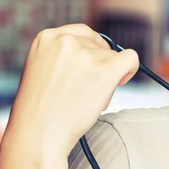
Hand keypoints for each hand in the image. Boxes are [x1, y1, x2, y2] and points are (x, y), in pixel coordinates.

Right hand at [4, 23, 139, 157]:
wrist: (37, 135)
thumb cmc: (40, 110)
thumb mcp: (42, 69)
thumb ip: (64, 56)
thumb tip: (102, 52)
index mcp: (46, 37)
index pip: (82, 33)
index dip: (91, 50)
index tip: (90, 66)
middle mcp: (66, 41)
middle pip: (99, 45)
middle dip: (99, 65)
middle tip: (87, 88)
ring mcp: (86, 55)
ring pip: (112, 57)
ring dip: (107, 76)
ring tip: (88, 99)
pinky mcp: (104, 71)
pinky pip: (130, 58)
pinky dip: (131, 68)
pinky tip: (122, 80)